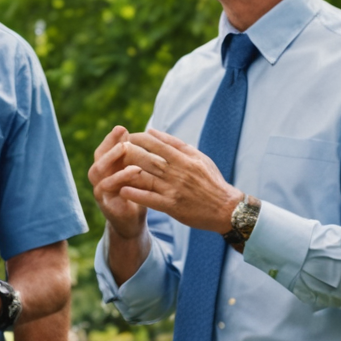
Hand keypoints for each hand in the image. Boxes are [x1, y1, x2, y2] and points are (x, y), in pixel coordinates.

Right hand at [88, 125, 148, 234]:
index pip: (105, 148)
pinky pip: (104, 188)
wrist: (132, 222)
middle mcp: (100, 176)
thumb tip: (148, 133)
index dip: (112, 138)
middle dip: (109, 144)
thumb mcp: (138, 174)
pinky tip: (132, 171)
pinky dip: (117, 178)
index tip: (123, 128)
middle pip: (98, 156)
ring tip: (125, 148)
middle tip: (122, 135)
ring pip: (97, 170)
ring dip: (111, 158)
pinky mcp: (103, 203)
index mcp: (108, 167)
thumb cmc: (137, 194)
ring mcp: (99, 189)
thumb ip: (137, 157)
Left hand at [110, 130, 240, 232]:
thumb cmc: (211, 181)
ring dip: (127, 172)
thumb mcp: (199, 158)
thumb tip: (153, 131)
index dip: (139, 139)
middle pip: (148, 159)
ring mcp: (174, 190)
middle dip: (129, 153)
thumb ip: (177, 144)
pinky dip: (136, 194)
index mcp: (185, 159)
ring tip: (113, 168)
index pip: (157, 144)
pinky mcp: (172, 206)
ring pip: (147, 178)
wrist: (226, 209)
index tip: (126, 137)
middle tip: (115, 150)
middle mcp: (179, 173)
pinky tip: (122, 190)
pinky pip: (150, 199)